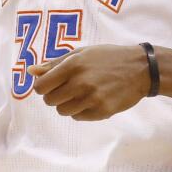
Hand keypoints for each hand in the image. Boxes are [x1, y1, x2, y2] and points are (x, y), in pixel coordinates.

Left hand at [29, 45, 150, 120]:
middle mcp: (80, 83)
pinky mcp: (102, 111)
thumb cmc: (108, 57)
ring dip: (67, 104)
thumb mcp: (81, 53)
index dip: (42, 87)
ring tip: (81, 94)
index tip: (51, 85)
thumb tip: (30, 71)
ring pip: (63, 111)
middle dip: (54, 96)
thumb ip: (54, 63)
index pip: (41, 87)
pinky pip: (78, 117)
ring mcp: (92, 99)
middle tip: (68, 88)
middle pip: (50, 101)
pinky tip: (92, 100)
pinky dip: (81, 111)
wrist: (140, 69)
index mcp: (73, 66)